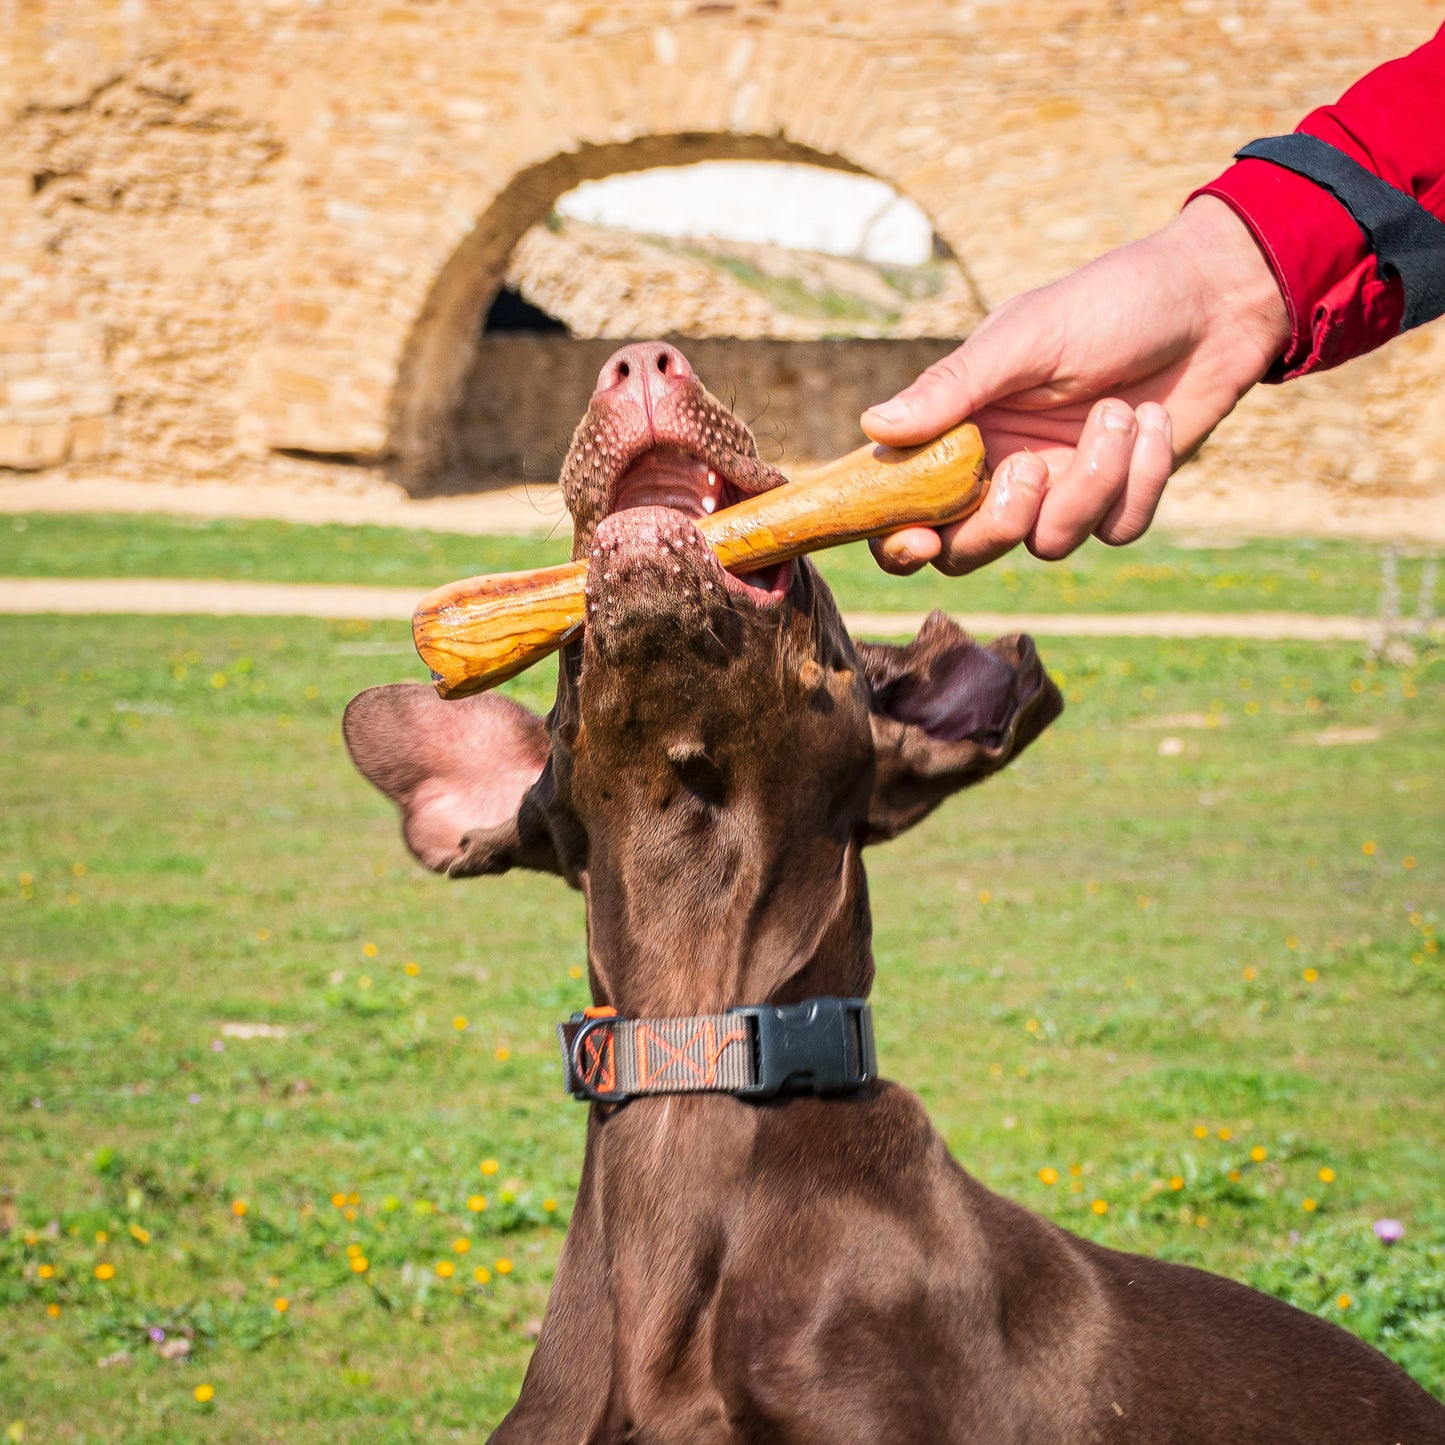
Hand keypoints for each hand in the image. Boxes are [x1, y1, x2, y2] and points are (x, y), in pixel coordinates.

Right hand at [861, 196, 1290, 573]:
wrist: (1215, 300)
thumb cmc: (1110, 302)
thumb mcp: (1025, 337)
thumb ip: (951, 389)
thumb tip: (873, 427)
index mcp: (961, 427)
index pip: (905, 503)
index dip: (896, 538)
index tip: (914, 539)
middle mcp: (1001, 467)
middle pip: (967, 550)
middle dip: (997, 527)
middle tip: (1029, 472)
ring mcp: (1062, 488)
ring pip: (1049, 544)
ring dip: (1091, 484)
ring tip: (1120, 414)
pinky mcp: (1120, 498)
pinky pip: (1116, 530)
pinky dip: (1140, 479)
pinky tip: (1152, 421)